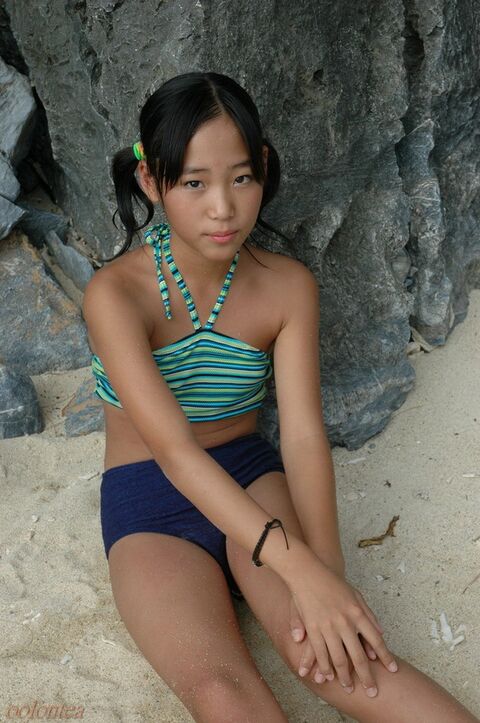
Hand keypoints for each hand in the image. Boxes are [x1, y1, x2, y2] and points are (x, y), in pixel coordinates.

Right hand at [286, 553, 397, 696]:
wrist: (308, 572)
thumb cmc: (333, 583)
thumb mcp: (356, 595)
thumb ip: (369, 615)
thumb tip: (381, 633)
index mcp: (357, 613)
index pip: (376, 640)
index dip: (385, 656)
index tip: (392, 669)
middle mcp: (344, 622)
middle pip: (358, 656)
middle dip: (366, 676)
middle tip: (372, 691)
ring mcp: (328, 626)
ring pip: (338, 659)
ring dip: (344, 677)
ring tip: (349, 688)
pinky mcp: (312, 628)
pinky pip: (320, 653)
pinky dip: (324, 666)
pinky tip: (328, 676)